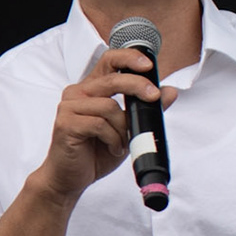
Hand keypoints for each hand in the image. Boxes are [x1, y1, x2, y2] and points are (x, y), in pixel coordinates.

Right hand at [36, 47, 174, 202]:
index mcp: (92, 88)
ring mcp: (69, 108)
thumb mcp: (127, 128)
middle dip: (138, 87)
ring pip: (109, 106)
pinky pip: (100, 125)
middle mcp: (77, 93)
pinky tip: (113, 148)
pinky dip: (113, 139)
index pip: (109, 60)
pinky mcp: (66, 124)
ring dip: (123, 128)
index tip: (148, 65)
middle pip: (112, 79)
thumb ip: (145, 108)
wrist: (70, 178)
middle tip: (154, 97)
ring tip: (123, 143)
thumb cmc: (96, 151)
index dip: (128, 58)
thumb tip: (170, 91)